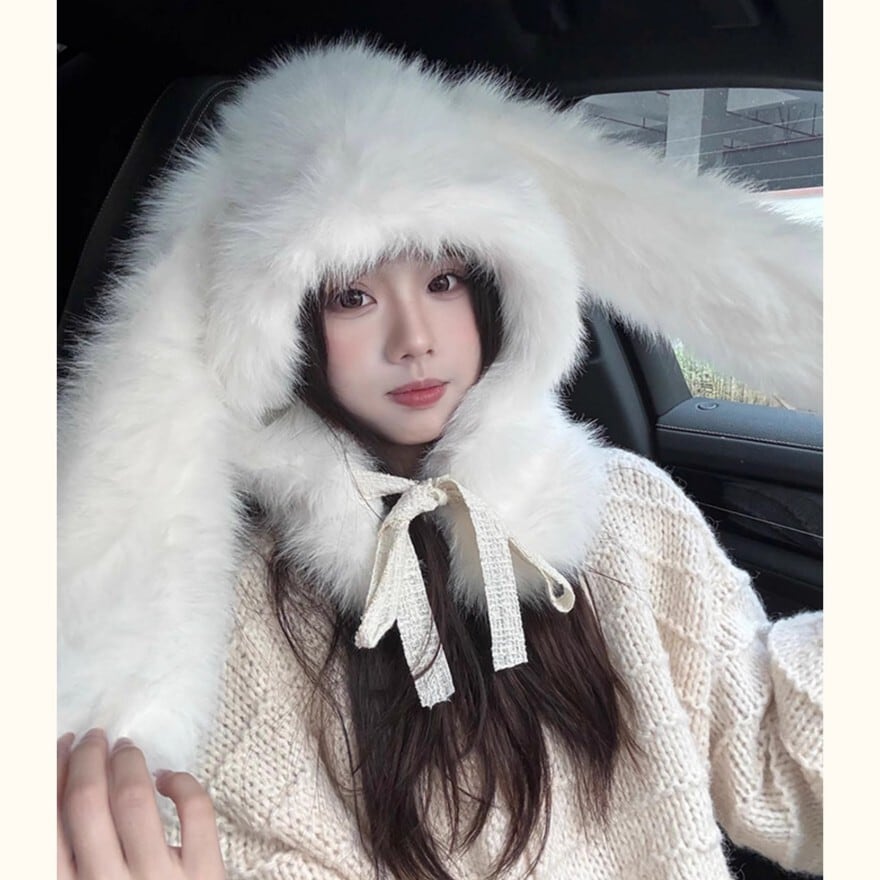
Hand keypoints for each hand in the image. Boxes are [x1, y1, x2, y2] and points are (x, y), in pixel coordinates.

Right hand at [57, 729, 224, 878]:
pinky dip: (183, 784)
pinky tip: (171, 778)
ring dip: (129, 763)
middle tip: (94, 738)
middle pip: (87, 803)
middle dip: (87, 759)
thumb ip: (72, 861)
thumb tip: (61, 801)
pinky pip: (196, 812)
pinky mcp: (206, 875)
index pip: (47, 825)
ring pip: (136, 799)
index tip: (61, 747)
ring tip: (126, 750)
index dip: (52, 775)